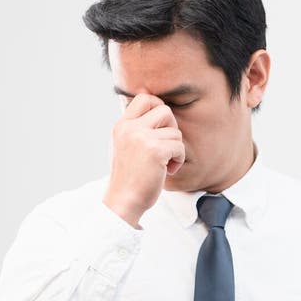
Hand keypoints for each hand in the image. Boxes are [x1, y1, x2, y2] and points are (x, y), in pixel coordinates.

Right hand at [103, 93, 185, 226]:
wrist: (123, 202)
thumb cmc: (128, 178)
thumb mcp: (124, 147)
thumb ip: (136, 129)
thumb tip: (155, 107)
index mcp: (121, 126)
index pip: (144, 98)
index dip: (158, 107)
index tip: (161, 126)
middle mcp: (130, 128)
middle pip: (164, 110)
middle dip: (172, 128)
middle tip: (167, 146)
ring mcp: (142, 138)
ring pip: (175, 131)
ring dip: (176, 148)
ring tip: (165, 164)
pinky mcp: (155, 151)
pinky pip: (179, 146)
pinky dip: (179, 160)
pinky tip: (168, 170)